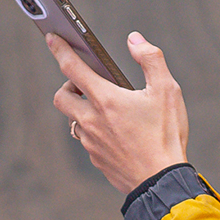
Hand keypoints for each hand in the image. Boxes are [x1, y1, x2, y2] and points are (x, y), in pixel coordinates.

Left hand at [49, 31, 189, 194]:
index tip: (51, 36)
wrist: (161, 182)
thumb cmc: (166, 135)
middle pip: (61, 96)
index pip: (72, 67)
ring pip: (73, 119)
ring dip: (81, 109)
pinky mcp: (96, 158)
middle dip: (68, 85)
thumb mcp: (168, 90)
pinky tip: (113, 130)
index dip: (59, 48)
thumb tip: (135, 40)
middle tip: (86, 83)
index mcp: (105, 99)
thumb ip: (151, 59)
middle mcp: (91, 120)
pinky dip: (93, 130)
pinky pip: (86, 139)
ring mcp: (91, 142)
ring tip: (104, 107)